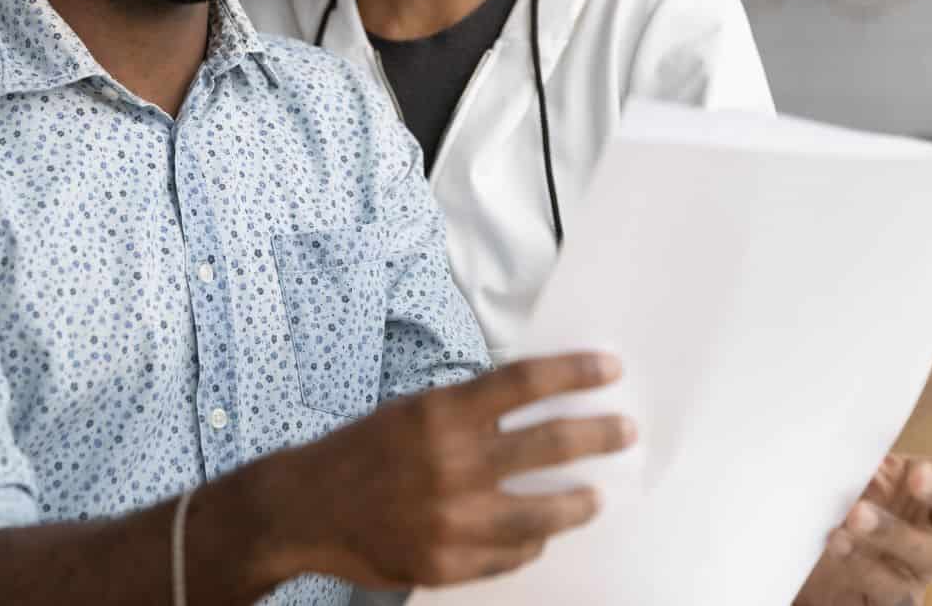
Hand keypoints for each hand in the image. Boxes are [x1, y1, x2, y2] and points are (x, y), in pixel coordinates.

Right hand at [262, 352, 635, 589]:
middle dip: (597, 435)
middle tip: (625, 431)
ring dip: (577, 502)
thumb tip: (537, 405)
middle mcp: (453, 464)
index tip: (611, 368)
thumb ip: (471, 411)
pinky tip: (540, 533)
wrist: (306, 508)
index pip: (526, 384)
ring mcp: (453, 520)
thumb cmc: (363, 451)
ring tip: (594, 497)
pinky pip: (510, 554)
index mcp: (443, 414)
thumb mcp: (415, 411)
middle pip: (548, 444)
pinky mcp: (448, 564)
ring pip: (542, 512)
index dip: (575, 373)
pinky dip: (528, 542)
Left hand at [795, 430, 931, 605]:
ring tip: (854, 516)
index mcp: (924, 498)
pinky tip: (839, 547)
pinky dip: (863, 568)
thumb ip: (860, 461)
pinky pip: (889, 593)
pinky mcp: (889, 603)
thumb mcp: (845, 480)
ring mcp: (913, 573)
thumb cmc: (836, 515)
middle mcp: (929, 535)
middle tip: (917, 476)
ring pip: (923, 556)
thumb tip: (858, 430)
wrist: (806, 576)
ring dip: (890, 534)